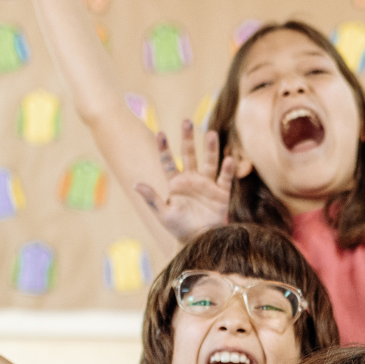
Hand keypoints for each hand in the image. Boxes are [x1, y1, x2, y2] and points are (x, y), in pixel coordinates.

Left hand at [135, 120, 235, 242]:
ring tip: (210, 133)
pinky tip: (229, 159)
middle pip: (189, 155)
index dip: (164, 148)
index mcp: (176, 184)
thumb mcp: (163, 214)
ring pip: (209, 162)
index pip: (168, 162)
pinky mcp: (221, 194)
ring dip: (210, 148)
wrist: (199, 242)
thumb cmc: (179, 229)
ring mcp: (207, 185)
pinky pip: (224, 179)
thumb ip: (152, 198)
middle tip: (186, 121)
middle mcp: (192, 180)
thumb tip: (136, 184)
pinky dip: (227, 169)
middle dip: (188, 139)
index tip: (160, 134)